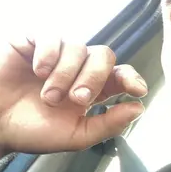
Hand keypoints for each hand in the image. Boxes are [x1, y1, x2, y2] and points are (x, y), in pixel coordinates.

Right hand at [0, 34, 147, 155]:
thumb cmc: (31, 131)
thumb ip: (108, 124)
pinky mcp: (31, 42)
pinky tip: (37, 70)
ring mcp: (55, 53)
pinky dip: (48, 53)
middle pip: (103, 55)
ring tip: (48, 95)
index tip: (136, 90)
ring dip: (66, 73)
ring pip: (78, 46)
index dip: (131, 77)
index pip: (120, 74)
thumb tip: (138, 108)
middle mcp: (76, 68)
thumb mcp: (76, 136)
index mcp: (91, 89)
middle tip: (76, 99)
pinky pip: (51, 35)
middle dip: (94, 78)